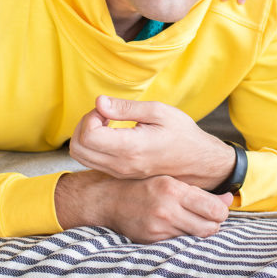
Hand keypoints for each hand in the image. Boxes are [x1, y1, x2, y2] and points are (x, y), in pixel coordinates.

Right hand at [55, 170, 232, 242]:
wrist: (109, 199)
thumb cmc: (143, 185)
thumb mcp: (171, 180)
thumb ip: (200, 191)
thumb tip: (229, 199)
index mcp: (173, 189)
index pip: (213, 209)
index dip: (221, 211)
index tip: (219, 208)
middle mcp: (167, 209)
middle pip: (209, 227)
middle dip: (214, 223)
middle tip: (209, 216)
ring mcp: (159, 227)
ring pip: (196, 236)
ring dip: (198, 229)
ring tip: (192, 219)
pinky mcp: (152, 240)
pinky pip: (178, 241)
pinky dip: (182, 235)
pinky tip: (175, 224)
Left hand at [69, 96, 234, 190]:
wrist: (199, 163)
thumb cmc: (182, 134)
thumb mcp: (159, 112)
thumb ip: (126, 108)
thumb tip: (98, 102)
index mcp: (130, 148)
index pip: (88, 136)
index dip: (90, 117)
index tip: (108, 110)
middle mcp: (121, 165)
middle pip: (77, 148)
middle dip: (84, 125)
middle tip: (104, 114)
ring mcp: (120, 173)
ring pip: (81, 157)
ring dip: (87, 135)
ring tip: (108, 123)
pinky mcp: (121, 175)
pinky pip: (93, 161)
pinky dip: (94, 145)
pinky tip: (113, 134)